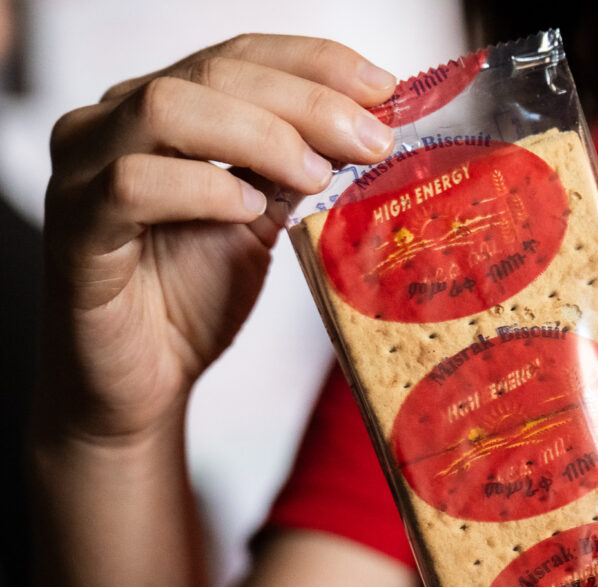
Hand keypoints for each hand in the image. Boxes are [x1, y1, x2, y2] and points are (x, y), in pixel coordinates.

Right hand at [41, 34, 397, 440]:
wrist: (143, 383)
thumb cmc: (191, 298)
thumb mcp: (260, 222)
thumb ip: (294, 172)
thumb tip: (365, 131)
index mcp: (163, 110)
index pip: (240, 56)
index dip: (316, 63)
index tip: (385, 89)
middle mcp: (115, 124)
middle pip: (212, 73)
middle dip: (306, 101)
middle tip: (371, 140)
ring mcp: (85, 170)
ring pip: (166, 108)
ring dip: (260, 135)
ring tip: (317, 176)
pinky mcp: (76, 229)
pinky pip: (133, 185)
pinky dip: (202, 189)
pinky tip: (249, 209)